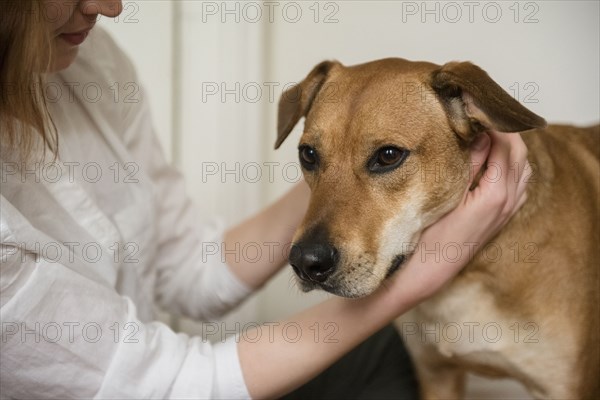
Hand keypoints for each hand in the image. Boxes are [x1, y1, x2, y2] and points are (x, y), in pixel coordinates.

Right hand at [395, 131, 530, 300]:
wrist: (430, 269)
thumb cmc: (430, 235)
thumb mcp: (446, 193)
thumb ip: (468, 163)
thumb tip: (480, 134)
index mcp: (496, 193)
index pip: (506, 145)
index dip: (494, 123)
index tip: (477, 106)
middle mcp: (508, 201)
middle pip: (520, 153)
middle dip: (505, 131)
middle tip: (482, 114)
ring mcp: (508, 210)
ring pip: (523, 167)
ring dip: (510, 147)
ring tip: (488, 132)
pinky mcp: (502, 216)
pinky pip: (519, 182)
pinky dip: (512, 165)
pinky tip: (493, 160)